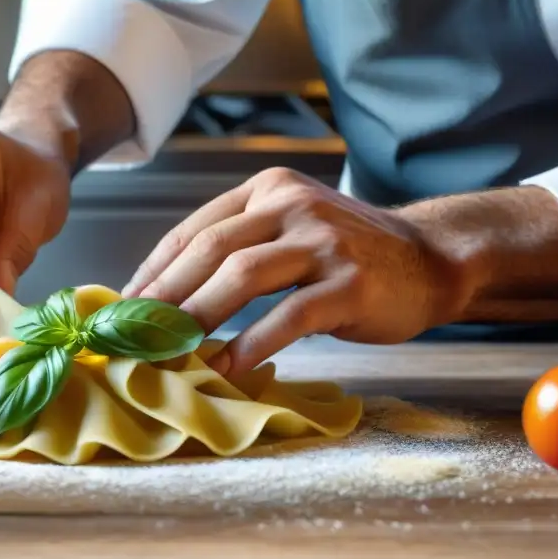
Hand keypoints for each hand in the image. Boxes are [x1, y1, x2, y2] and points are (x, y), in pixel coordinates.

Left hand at [122, 167, 465, 376]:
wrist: (431, 258)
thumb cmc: (351, 252)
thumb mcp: (293, 227)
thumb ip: (242, 244)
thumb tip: (170, 293)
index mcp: (269, 190)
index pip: (195, 228)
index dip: (154, 270)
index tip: (125, 306)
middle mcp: (292, 206)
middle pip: (210, 249)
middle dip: (165, 295)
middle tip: (134, 334)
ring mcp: (323, 241)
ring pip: (241, 276)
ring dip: (197, 317)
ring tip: (169, 351)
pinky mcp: (348, 283)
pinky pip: (287, 316)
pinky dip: (251, 344)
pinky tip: (227, 368)